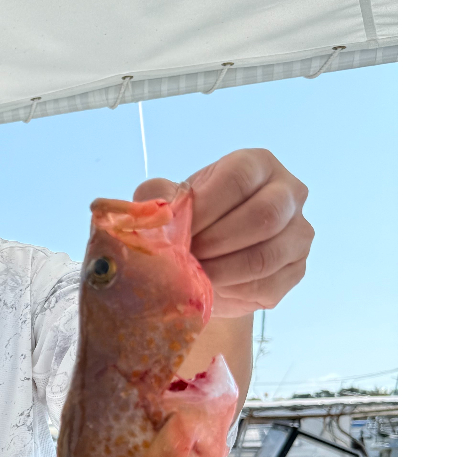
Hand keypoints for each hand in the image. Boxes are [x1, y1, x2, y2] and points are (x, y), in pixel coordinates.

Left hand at [134, 149, 312, 317]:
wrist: (212, 260)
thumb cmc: (195, 221)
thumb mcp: (172, 202)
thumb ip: (158, 196)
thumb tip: (158, 209)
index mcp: (258, 165)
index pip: (239, 178)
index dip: (206, 206)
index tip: (179, 230)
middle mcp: (289, 192)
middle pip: (263, 216)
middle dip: (216, 242)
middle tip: (187, 258)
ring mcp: (298, 232)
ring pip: (266, 256)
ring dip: (223, 271)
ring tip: (196, 276)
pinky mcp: (297, 269)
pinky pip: (268, 284)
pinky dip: (234, 291)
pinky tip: (215, 288)